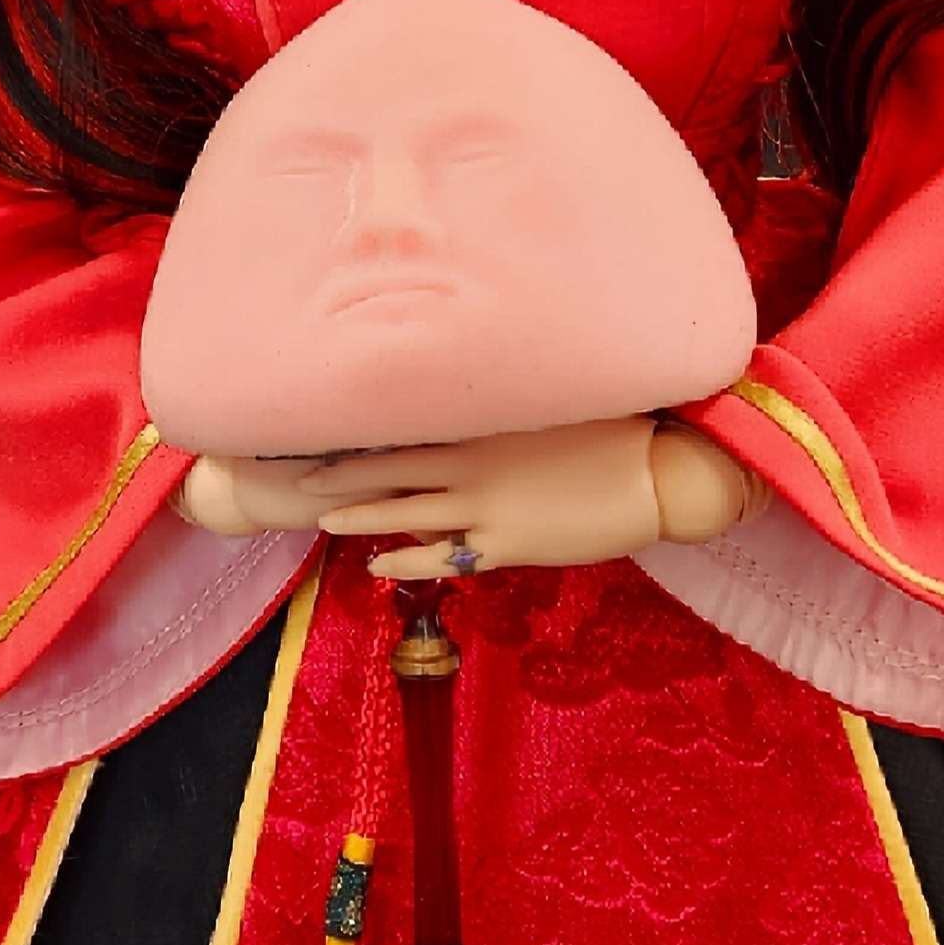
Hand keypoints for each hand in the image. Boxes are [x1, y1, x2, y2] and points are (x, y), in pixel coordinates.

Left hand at [177, 424, 763, 567]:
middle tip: (291, 474)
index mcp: (483, 424)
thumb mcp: (549, 405)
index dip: (355, 426)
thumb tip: (473, 380)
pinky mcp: (505, 546)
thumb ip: (505, 401)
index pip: (403, 423)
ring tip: (319, 518)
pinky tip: (375, 564)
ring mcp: (485, 508)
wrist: (652, 476)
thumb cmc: (609, 433)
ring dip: (359, 516)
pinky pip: (443, 556)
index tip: (313, 421)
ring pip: (405, 512)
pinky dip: (405, 559)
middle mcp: (473, 464)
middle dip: (337, 472)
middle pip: (388, 468)